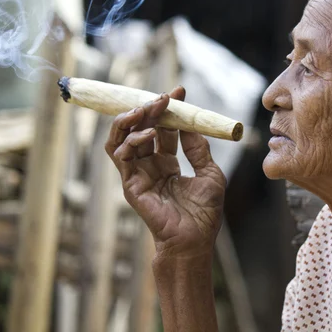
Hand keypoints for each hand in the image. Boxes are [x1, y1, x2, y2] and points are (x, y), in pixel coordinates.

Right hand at [105, 87, 225, 260]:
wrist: (195, 240)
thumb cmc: (204, 213)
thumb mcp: (210, 173)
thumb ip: (198, 149)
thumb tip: (191, 125)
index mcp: (168, 163)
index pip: (163, 130)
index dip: (169, 110)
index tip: (179, 92)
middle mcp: (150, 166)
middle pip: (142, 129)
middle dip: (151, 109)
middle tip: (164, 97)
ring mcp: (138, 174)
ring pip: (123, 138)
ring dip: (133, 119)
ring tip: (148, 108)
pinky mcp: (130, 184)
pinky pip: (120, 156)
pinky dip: (131, 140)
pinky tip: (148, 135)